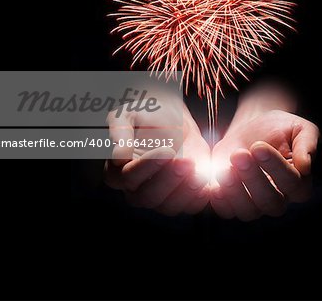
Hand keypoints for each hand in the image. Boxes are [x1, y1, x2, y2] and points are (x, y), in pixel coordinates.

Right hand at [104, 97, 210, 215]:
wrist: (174, 121)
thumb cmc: (147, 117)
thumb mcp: (128, 114)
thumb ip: (120, 130)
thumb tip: (118, 156)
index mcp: (117, 172)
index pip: (128, 177)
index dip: (148, 166)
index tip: (167, 150)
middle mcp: (135, 190)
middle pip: (148, 197)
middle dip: (169, 179)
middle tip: (186, 160)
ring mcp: (159, 197)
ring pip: (168, 206)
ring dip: (185, 189)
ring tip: (196, 167)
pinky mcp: (181, 197)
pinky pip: (190, 206)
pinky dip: (199, 196)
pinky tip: (205, 178)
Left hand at [211, 106, 318, 220]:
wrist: (252, 128)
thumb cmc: (279, 128)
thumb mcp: (299, 128)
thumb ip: (306, 144)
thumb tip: (306, 166)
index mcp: (299, 183)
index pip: (292, 183)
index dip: (275, 167)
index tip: (258, 147)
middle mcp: (279, 199)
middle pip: (270, 201)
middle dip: (252, 178)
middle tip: (240, 155)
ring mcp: (255, 204)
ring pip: (248, 211)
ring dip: (235, 191)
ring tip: (226, 168)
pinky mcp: (232, 201)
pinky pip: (227, 211)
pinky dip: (220, 201)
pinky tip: (214, 185)